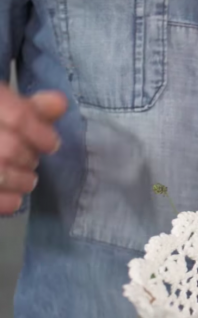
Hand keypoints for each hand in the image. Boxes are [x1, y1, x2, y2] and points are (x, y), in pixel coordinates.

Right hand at [0, 84, 65, 214]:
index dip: (41, 134)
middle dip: (28, 158)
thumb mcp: (1, 108)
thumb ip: (30, 108)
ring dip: (22, 180)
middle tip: (31, 160)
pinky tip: (14, 198)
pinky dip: (7, 201)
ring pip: (2, 174)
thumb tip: (60, 103)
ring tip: (28, 179)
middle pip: (11, 149)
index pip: (18, 118)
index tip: (51, 144)